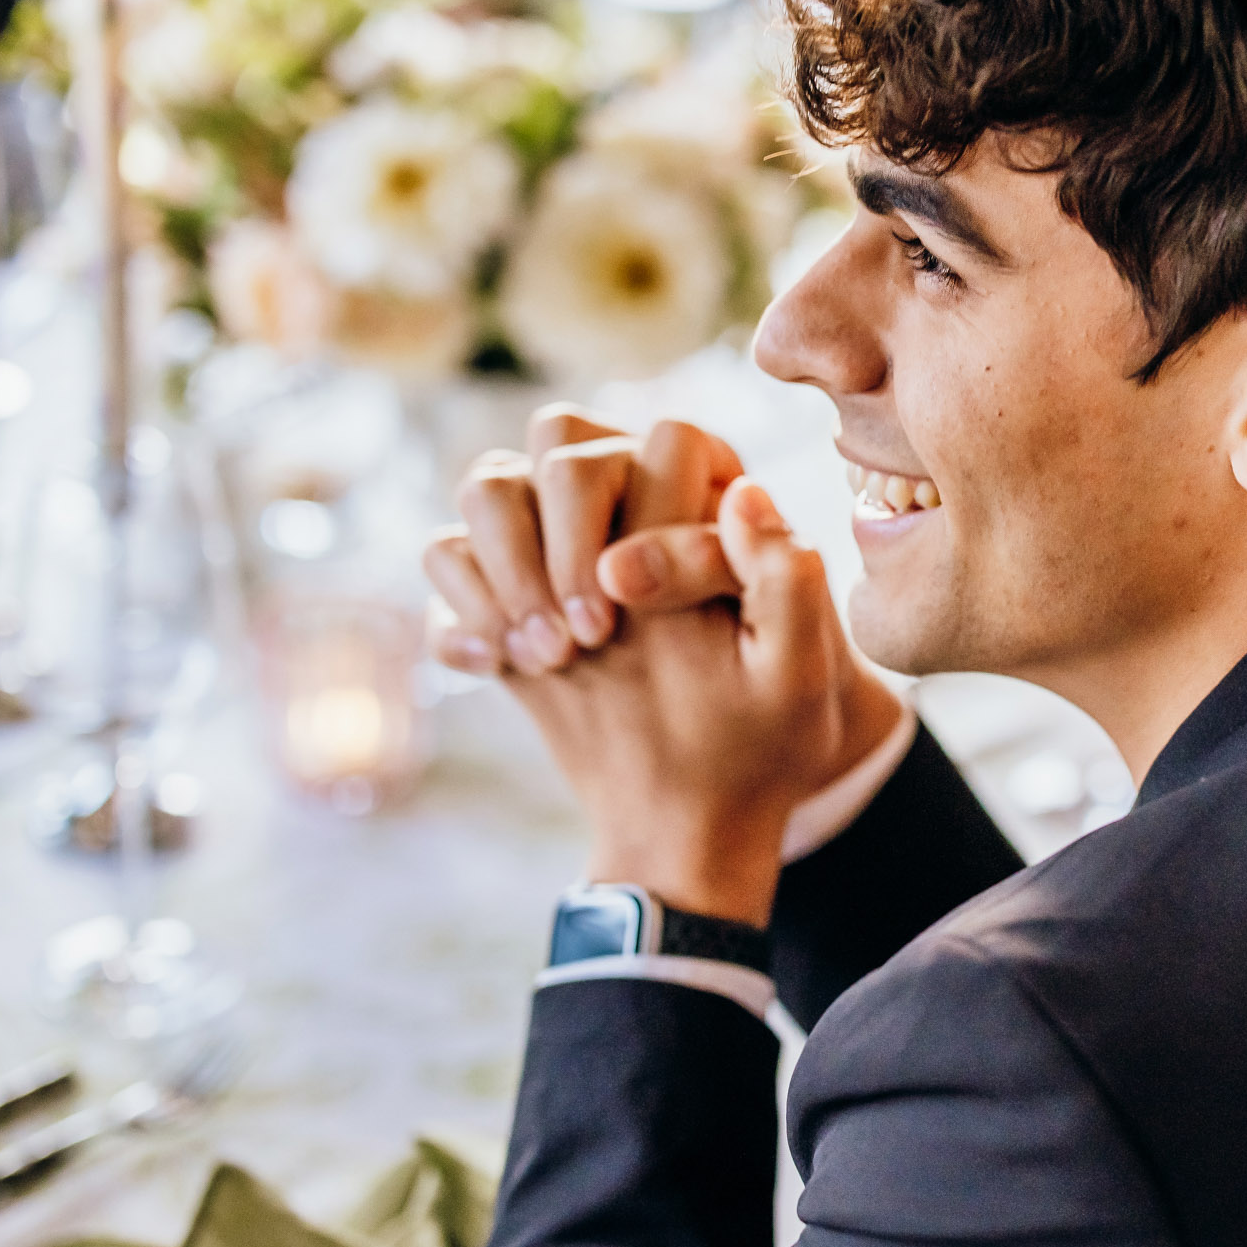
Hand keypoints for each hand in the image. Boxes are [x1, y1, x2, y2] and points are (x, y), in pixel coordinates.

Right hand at [423, 409, 903, 924]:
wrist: (702, 806)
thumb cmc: (770, 732)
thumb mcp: (798, 673)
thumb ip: (785, 580)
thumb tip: (743, 492)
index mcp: (711, 495)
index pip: (667, 440)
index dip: (648, 509)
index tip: (636, 601)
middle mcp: (628, 496)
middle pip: (559, 442)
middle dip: (556, 539)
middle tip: (583, 641)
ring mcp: (557, 540)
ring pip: (489, 489)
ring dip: (500, 570)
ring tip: (544, 659)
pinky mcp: (509, 595)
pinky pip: (447, 560)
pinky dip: (457, 611)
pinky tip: (495, 671)